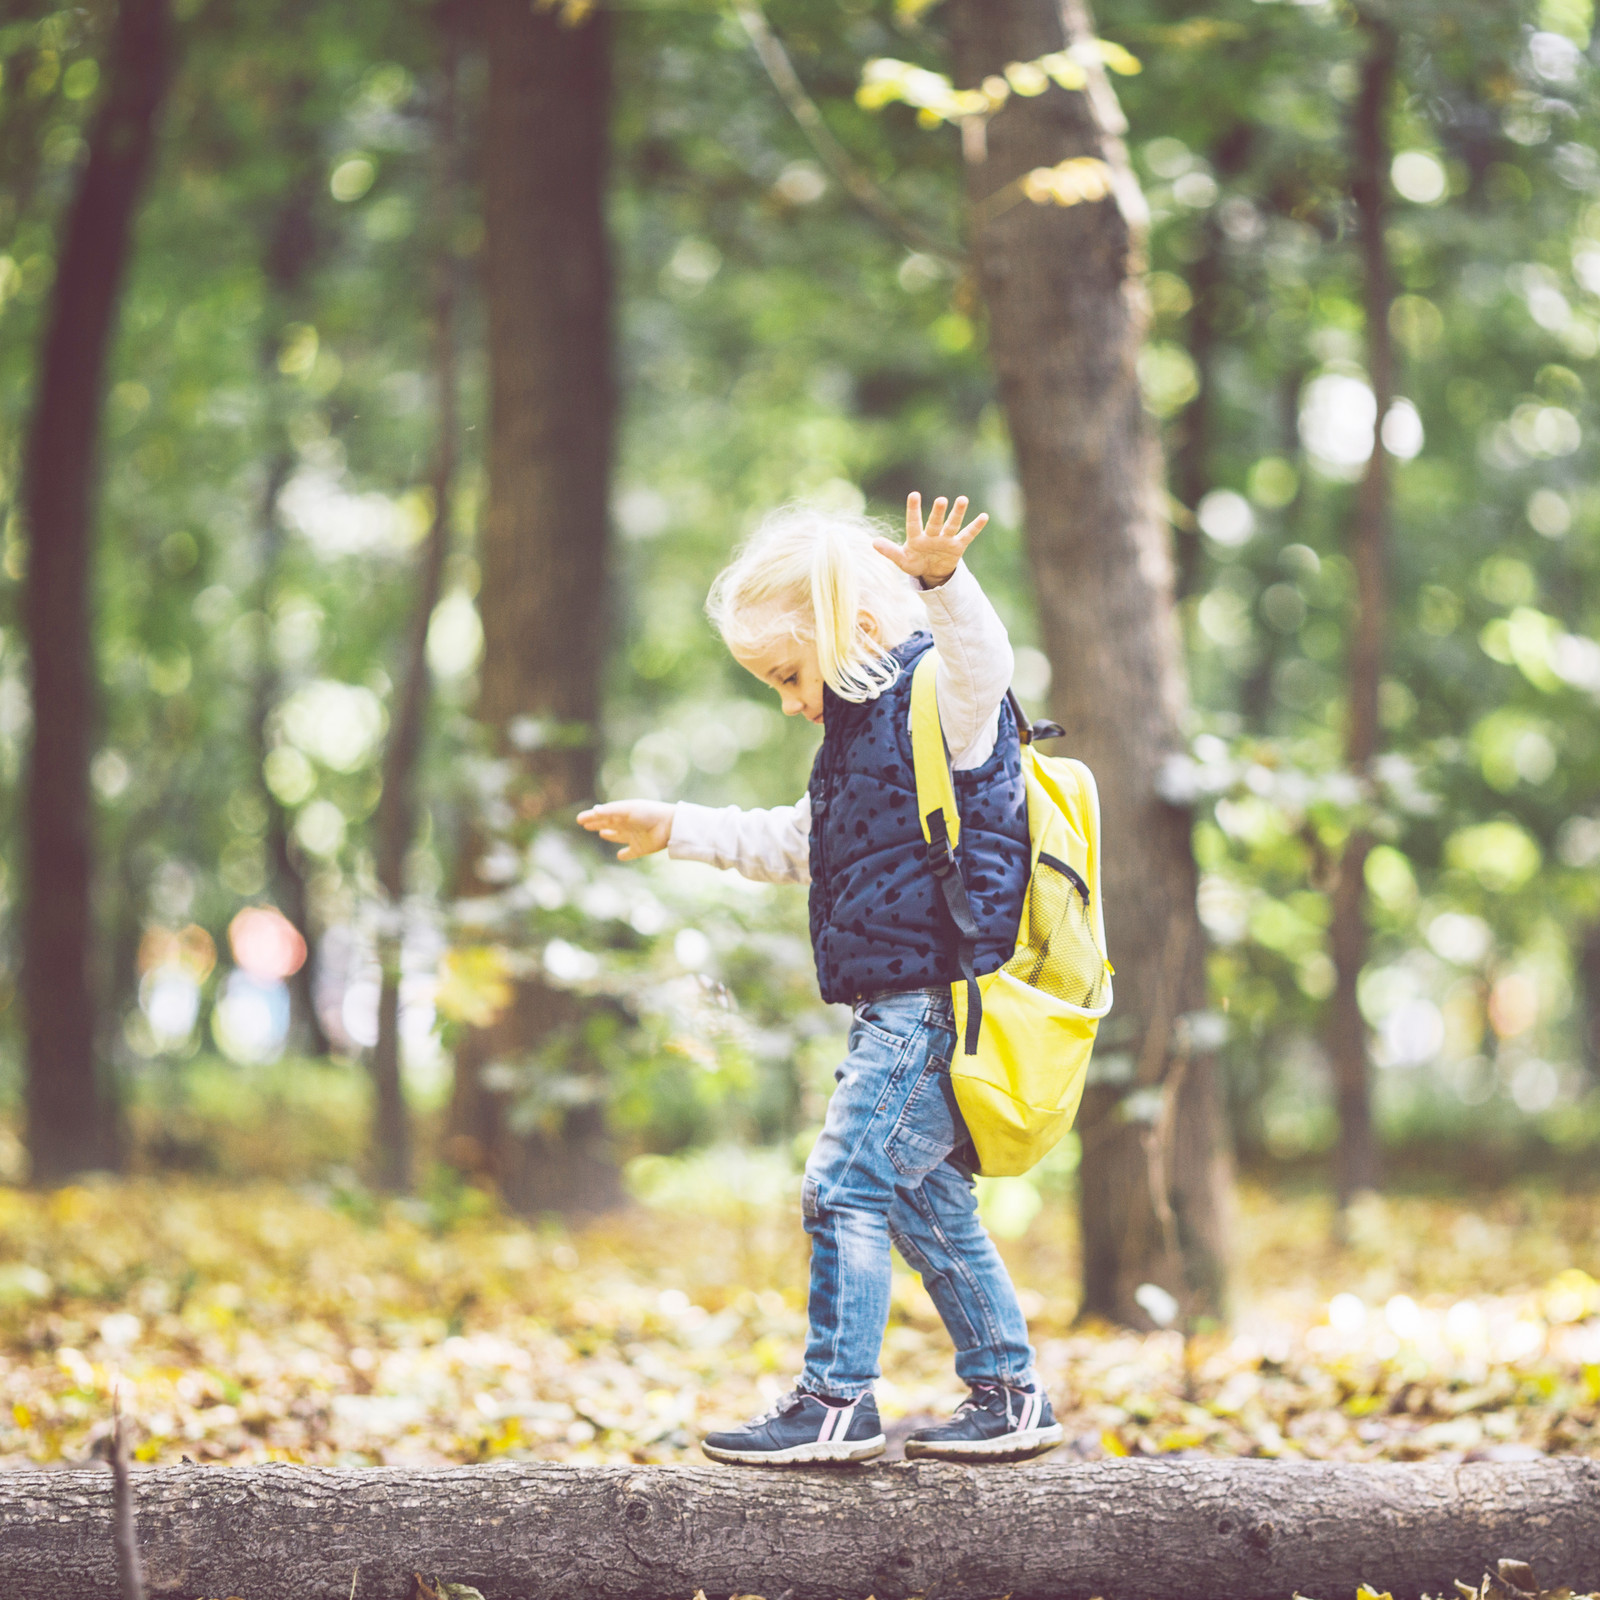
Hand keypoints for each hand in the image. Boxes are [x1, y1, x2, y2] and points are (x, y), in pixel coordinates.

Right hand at [577, 799, 674, 860]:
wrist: (669, 825)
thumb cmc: (648, 813)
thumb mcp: (627, 810)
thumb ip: (610, 811)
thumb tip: (594, 811)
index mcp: (623, 813)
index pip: (604, 815)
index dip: (591, 817)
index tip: (580, 819)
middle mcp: (627, 825)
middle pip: (609, 824)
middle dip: (598, 824)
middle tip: (586, 825)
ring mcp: (634, 837)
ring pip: (618, 836)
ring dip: (610, 834)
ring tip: (602, 833)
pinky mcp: (640, 849)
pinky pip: (630, 853)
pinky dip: (625, 855)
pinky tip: (620, 855)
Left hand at [873, 492, 988, 587]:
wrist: (931, 572)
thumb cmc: (914, 562)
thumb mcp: (901, 560)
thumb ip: (889, 551)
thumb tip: (873, 542)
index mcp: (916, 538)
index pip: (913, 523)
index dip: (913, 510)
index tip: (914, 495)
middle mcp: (931, 535)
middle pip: (934, 523)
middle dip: (938, 513)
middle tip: (941, 500)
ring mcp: (945, 539)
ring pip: (952, 525)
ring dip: (957, 514)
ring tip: (963, 499)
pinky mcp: (957, 546)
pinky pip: (967, 536)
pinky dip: (975, 527)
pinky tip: (984, 516)